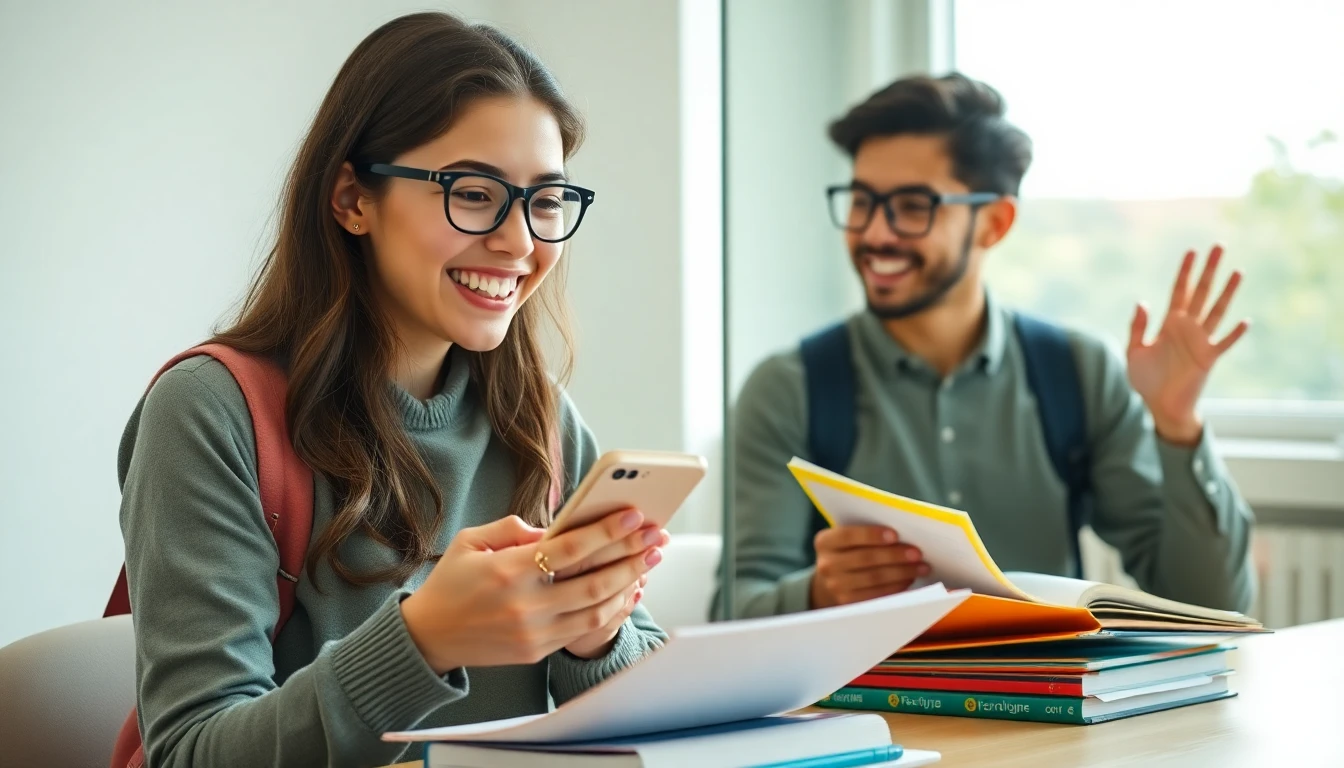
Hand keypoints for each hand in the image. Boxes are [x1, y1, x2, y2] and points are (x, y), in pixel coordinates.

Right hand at [400, 512, 662, 673]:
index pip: (571, 548)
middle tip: (658, 537)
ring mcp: (533, 632)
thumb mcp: (471, 541)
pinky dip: (614, 610)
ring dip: (630, 583)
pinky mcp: (537, 651)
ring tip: (651, 561)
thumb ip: (513, 528)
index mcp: (508, 570)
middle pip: (594, 581)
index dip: (607, 531)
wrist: (428, 637)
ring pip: (597, 609)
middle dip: (632, 556)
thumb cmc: (451, 582)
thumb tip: (555, 527)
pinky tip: (630, 591)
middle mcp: (525, 605)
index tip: (635, 516)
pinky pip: (586, 630)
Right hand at [809, 525, 927, 609]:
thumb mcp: (845, 541)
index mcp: (824, 542)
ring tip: (922, 567)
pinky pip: (877, 594)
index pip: (848, 536)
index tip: (895, 535)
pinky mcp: (849, 604)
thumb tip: (902, 536)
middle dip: (894, 555)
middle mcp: (826, 565)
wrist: (827, 585)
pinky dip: (897, 586)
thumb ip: (864, 535)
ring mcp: (836, 587)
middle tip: (917, 553)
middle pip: (865, 558)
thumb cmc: (846, 554)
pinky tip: (910, 579)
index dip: (871, 535)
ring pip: (874, 578)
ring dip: (902, 572)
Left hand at [1127, 245, 1249, 445]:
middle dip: (1208, 270)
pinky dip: (1234, 334)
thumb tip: (1141, 302)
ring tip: (1237, 272)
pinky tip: (1246, 321)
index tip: (1191, 251)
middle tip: (1219, 246)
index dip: (1184, 271)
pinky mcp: (1208, 358)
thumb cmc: (1146, 380)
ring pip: (1216, 311)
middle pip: (1200, 292)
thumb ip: (1137, 327)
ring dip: (1227, 293)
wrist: (1159, 405)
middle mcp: (1187, 328)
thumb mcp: (1134, 351)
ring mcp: (1200, 341)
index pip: (1178, 290)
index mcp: (1169, 323)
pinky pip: (1224, 343)